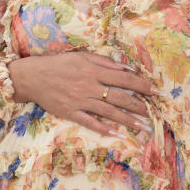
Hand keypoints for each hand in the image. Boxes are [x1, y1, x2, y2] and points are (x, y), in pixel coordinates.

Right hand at [7, 52, 154, 136]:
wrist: (33, 76)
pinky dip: (104, 128)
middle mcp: (90, 86)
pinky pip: (91, 122)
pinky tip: (117, 133)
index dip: (142, 85)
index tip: (155, 91)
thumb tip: (127, 68)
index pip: (125, 78)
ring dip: (128, 119)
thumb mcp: (82, 56)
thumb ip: (105, 62)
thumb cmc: (59, 64)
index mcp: (94, 71)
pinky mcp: (72, 112)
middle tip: (153, 113)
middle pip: (120, 97)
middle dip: (139, 105)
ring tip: (142, 126)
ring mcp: (81, 101)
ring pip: (109, 112)